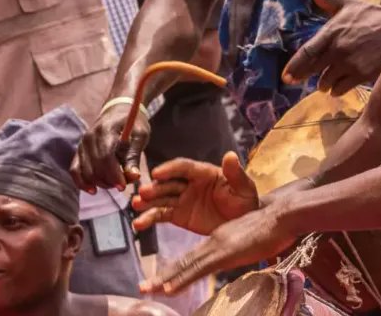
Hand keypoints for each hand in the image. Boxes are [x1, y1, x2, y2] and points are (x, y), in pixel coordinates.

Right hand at [71, 103, 149, 192]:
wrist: (119, 110)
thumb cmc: (133, 122)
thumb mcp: (141, 135)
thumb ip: (135, 156)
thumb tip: (133, 176)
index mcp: (105, 130)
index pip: (105, 157)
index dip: (113, 174)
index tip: (123, 185)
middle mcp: (89, 137)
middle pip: (94, 167)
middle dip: (108, 181)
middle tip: (122, 185)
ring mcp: (81, 144)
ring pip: (85, 171)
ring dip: (99, 182)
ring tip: (114, 184)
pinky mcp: (78, 151)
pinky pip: (75, 170)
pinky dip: (82, 182)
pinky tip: (93, 190)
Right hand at [131, 152, 259, 235]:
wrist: (244, 225)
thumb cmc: (246, 201)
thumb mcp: (244, 188)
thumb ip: (235, 173)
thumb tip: (230, 155)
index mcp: (205, 173)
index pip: (184, 167)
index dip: (170, 169)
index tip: (156, 173)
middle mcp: (190, 184)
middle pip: (169, 182)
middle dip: (155, 187)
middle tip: (142, 193)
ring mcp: (182, 199)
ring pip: (161, 198)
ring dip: (147, 201)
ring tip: (135, 206)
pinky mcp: (178, 215)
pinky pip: (161, 215)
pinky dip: (149, 218)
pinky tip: (139, 224)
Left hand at [140, 204, 294, 295]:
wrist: (281, 216)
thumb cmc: (272, 228)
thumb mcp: (250, 240)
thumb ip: (239, 250)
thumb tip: (234, 258)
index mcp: (219, 239)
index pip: (192, 258)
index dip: (175, 271)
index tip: (160, 284)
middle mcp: (213, 241)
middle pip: (184, 263)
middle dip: (163, 278)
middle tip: (143, 289)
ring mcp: (218, 246)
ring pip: (186, 266)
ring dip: (166, 280)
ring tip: (149, 289)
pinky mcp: (225, 252)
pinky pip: (199, 268)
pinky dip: (182, 278)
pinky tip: (170, 288)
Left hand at [281, 0, 380, 93]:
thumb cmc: (372, 15)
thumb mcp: (348, 3)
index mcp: (332, 31)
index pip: (307, 52)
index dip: (294, 66)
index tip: (286, 77)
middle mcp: (338, 49)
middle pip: (313, 70)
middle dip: (305, 76)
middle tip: (302, 80)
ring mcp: (350, 63)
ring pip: (326, 82)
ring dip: (324, 83)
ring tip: (325, 81)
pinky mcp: (362, 75)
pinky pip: (340, 89)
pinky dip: (337, 89)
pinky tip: (339, 84)